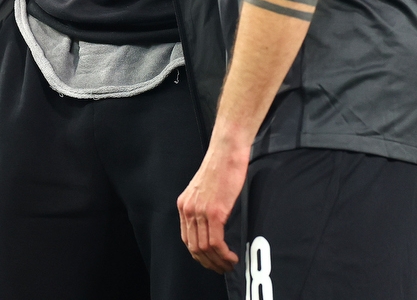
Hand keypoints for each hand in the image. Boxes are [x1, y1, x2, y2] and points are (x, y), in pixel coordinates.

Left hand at [177, 134, 249, 273]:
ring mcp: (201, 211)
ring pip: (205, 248)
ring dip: (218, 262)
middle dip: (208, 263)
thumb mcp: (205, 188)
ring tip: (229, 264)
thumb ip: (204, 205)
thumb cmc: (221, 164)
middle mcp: (188, 209)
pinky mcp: (215, 212)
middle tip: (222, 268)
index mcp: (184, 204)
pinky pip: (216, 242)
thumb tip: (213, 224)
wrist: (227, 148)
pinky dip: (224, 254)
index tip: (212, 260)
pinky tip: (231, 256)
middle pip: (194, 248)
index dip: (199, 255)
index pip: (187, 239)